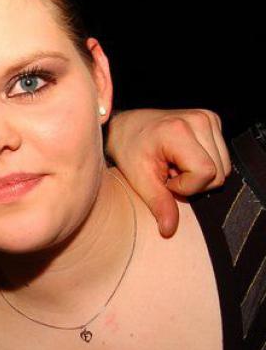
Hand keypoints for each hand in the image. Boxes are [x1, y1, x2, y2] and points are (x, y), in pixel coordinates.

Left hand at [106, 108, 230, 237]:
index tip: (164, 180)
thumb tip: (169, 230)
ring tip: (173, 166)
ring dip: (199, 175)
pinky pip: (222, 158)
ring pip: (224, 168)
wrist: (126, 127)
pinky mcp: (213, 122)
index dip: (186, 186)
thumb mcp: (139, 180)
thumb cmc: (129, 150)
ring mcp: (209, 118)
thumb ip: (158, 204)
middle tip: (167, 174)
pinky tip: (181, 159)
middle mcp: (199, 120)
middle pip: (218, 173)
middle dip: (193, 183)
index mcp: (178, 130)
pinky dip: (203, 165)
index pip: (205, 172)